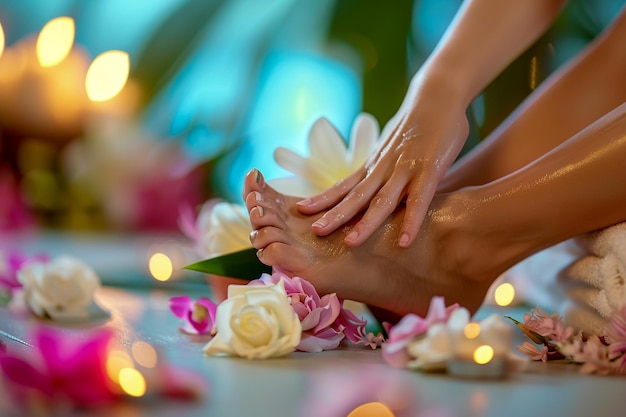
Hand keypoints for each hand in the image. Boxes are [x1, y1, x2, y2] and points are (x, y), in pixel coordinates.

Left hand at [296, 83, 469, 247]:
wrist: (438, 93)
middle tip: (315, 232)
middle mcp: (384, 168)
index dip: (323, 198)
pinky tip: (404, 241)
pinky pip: (419, 199)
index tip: (301, 211)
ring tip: (350, 243)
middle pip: (355, 196)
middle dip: (335, 215)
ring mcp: (406, 169)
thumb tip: (378, 193)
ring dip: (366, 222)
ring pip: (382, 200)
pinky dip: (411, 221)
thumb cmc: (418, 124)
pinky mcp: (430, 169)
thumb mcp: (394, 149)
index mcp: (374, 164)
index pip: (344, 185)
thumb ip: (386, 172)